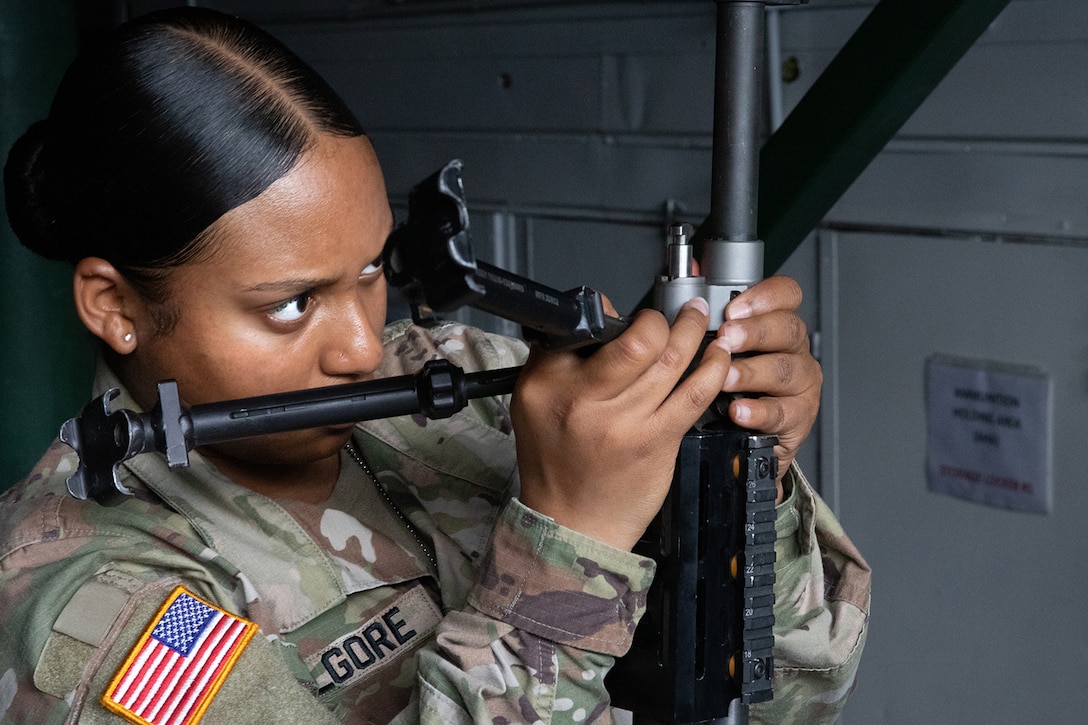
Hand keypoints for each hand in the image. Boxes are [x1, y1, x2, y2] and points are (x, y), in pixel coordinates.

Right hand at [511, 298, 732, 550]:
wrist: (570, 521)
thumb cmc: (555, 460)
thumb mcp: (534, 400)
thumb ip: (559, 356)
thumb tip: (602, 316)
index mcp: (549, 384)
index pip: (588, 329)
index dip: (620, 314)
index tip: (635, 316)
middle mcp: (585, 400)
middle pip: (639, 341)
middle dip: (665, 318)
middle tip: (679, 310)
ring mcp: (625, 423)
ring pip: (671, 362)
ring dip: (693, 333)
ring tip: (700, 320)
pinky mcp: (657, 442)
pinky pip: (692, 395)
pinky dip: (712, 369)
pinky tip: (719, 356)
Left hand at [716, 276, 821, 500]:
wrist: (741, 439)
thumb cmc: (730, 386)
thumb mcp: (716, 344)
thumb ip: (705, 304)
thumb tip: (690, 268)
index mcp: (775, 325)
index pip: (786, 295)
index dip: (763, 296)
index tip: (733, 307)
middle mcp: (793, 350)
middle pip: (787, 329)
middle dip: (754, 332)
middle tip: (726, 339)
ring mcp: (800, 383)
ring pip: (785, 369)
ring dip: (752, 371)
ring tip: (726, 377)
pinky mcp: (798, 417)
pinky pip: (783, 412)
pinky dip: (759, 411)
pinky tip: (739, 411)